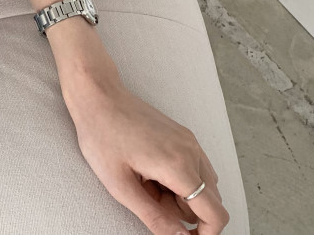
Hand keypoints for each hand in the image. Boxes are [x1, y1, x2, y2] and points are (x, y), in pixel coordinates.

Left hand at [66, 77, 229, 234]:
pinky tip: (151, 171)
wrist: (98, 95)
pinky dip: (180, 178)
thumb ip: (154, 218)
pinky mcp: (183, 134)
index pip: (215, 214)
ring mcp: (189, 140)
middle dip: (185, 212)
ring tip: (147, 183)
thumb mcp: (120, 186)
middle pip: (209, 201)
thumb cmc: (102, 136)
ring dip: (183, 195)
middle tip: (149, 199)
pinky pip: (195, 167)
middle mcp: (191, 151)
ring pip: (204, 185)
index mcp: (178, 166)